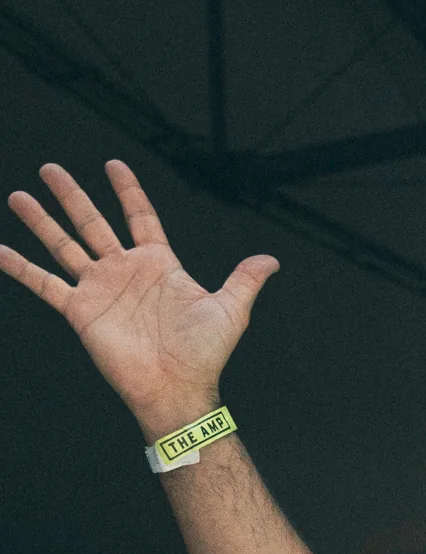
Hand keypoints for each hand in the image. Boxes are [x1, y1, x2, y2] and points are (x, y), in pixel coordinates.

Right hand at [1, 160, 277, 436]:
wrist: (177, 389)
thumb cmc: (205, 355)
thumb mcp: (230, 310)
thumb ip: (245, 280)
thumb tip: (272, 260)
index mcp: (158, 265)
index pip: (140, 217)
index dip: (128, 191)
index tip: (113, 164)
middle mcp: (125, 272)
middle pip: (92, 222)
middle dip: (72, 194)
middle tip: (51, 168)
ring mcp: (100, 289)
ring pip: (63, 244)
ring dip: (41, 220)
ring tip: (20, 195)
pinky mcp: (80, 310)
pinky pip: (43, 284)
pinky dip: (19, 267)